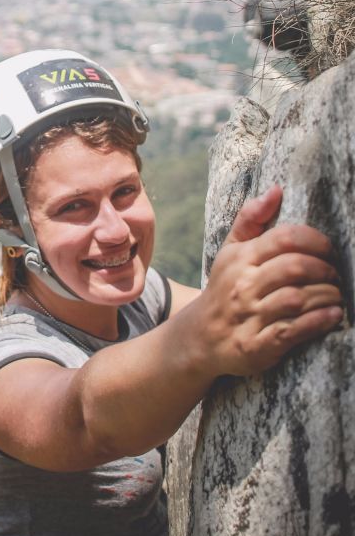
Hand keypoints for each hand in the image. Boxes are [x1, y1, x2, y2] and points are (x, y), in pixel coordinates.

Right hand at [197, 186, 342, 377]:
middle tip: (335, 274)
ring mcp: (250, 316)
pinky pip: (294, 330)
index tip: (328, 249)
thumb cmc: (224, 288)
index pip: (284, 238)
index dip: (314, 240)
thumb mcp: (230, 251)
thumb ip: (251, 219)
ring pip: (298, 299)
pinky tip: (332, 316)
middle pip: (294, 268)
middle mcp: (244, 286)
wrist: (200, 337)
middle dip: (324, 269)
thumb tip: (276, 190)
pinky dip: (319, 321)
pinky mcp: (257, 345)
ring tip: (336, 295)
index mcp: (240, 258)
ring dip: (327, 296)